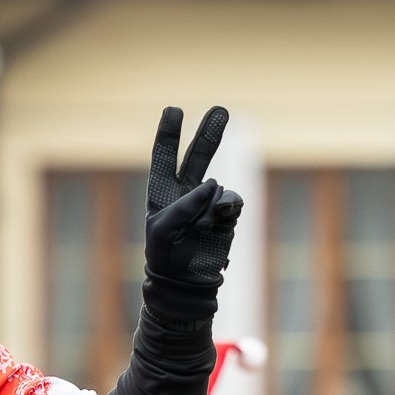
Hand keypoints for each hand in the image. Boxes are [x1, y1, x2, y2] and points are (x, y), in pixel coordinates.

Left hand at [140, 106, 242, 320]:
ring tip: (206, 221)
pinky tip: (220, 217)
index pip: (165, 158)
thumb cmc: (166, 257)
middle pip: (198, 156)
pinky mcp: (227, 215)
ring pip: (220, 184)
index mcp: (163, 193)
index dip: (169, 134)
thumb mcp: (162, 231)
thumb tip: (213, 184)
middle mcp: (187, 193)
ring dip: (214, 198)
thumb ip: (183, 205)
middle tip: (221, 110)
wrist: (187, 284)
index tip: (174, 109)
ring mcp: (209, 203)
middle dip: (210, 133)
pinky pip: (232, 200)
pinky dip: (228, 206)